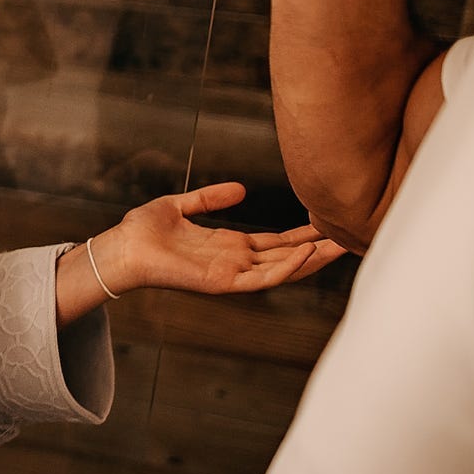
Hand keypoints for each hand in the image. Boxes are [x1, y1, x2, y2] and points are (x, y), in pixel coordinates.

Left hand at [99, 182, 346, 295]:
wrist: (120, 247)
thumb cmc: (142, 231)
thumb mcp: (181, 206)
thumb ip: (210, 199)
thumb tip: (242, 190)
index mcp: (228, 246)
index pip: (275, 242)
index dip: (302, 233)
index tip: (328, 222)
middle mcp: (235, 262)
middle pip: (286, 256)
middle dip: (318, 247)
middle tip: (353, 235)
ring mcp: (231, 274)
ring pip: (282, 269)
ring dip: (313, 259)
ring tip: (343, 245)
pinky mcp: (222, 283)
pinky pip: (261, 279)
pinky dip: (286, 268)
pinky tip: (307, 255)